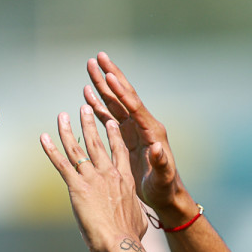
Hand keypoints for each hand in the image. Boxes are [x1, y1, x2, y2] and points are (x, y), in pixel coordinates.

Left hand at [40, 104, 148, 251]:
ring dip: (68, 129)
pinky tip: (44, 138)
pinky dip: (51, 150)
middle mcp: (109, 174)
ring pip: (78, 148)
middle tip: (85, 109)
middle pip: (97, 143)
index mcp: (125, 180)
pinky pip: (61, 164)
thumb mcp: (138, 218)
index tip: (110, 122)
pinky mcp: (77, 187)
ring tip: (63, 115)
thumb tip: (133, 216)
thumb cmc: (130, 236)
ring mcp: (92, 179)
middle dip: (89, 123)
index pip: (118, 151)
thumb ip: (132, 210)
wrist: (121, 243)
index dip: (113, 135)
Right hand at [85, 52, 192, 220]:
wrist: (164, 194)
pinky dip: (98, 104)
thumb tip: (157, 147)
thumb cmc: (164, 188)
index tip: (109, 74)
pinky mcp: (125, 137)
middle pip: (124, 96)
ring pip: (115, 102)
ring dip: (102, 85)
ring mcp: (133, 130)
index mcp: (151, 131)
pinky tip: (87, 93)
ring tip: (90, 67)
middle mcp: (142, 125)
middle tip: (98, 57)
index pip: (134, 106)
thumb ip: (161, 162)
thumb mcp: (163, 177)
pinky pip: (109, 116)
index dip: (121, 91)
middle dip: (111, 76)